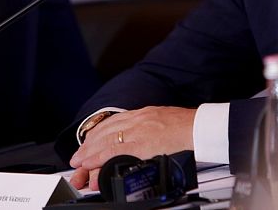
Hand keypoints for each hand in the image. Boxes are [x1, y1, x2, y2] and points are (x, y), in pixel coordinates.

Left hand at [68, 106, 195, 189]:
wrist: (200, 126)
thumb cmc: (188, 126)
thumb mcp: (164, 121)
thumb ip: (150, 128)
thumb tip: (143, 140)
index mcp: (143, 113)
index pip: (113, 122)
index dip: (97, 134)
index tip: (88, 143)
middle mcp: (138, 119)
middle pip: (105, 131)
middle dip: (88, 145)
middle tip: (77, 157)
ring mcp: (138, 131)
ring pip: (105, 140)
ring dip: (89, 153)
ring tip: (79, 163)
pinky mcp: (142, 144)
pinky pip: (114, 150)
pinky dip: (99, 157)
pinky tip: (90, 163)